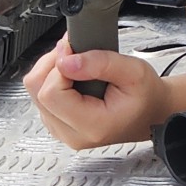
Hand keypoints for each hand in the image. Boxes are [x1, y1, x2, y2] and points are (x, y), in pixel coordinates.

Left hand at [23, 36, 168, 147]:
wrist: (150, 112)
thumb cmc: (146, 96)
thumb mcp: (134, 71)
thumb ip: (101, 63)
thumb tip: (67, 59)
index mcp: (92, 125)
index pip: (51, 93)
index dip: (60, 65)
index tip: (75, 51)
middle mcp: (71, 133)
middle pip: (37, 92)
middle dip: (53, 64)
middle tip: (76, 53)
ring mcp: (62, 131)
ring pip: (35, 93)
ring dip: (52, 71)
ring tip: (78, 66)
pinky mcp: (58, 124)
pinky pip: (41, 97)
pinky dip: (53, 80)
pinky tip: (74, 77)